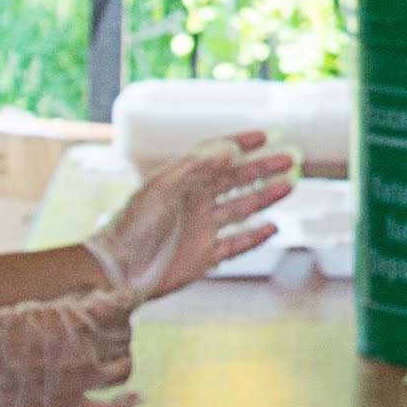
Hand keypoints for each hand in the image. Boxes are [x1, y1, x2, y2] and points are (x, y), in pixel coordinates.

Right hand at [0, 295, 140, 406]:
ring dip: (122, 363)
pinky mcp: (67, 406)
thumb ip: (59, 309)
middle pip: (123, 338)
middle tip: (111, 332)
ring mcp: (79, 380)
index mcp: (75, 318)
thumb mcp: (28, 307)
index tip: (125, 301)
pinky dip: (124, 406)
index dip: (124, 304)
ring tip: (116, 361)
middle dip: (121, 332)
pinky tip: (134, 399)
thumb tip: (78, 309)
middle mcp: (84, 349)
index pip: (119, 307)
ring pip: (123, 370)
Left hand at [85, 133, 292, 299]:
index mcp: (182, 181)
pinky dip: (254, 236)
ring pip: (240, 209)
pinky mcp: (204, 256)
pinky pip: (236, 243)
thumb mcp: (161, 189)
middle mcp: (194, 202)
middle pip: (235, 181)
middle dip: (262, 168)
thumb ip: (195, 168)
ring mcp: (201, 229)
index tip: (266, 136)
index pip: (216, 156)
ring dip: (264, 197)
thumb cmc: (131, 227)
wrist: (117, 271)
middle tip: (289, 159)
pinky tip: (272, 228)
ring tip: (288, 185)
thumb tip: (228, 150)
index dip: (240, 144)